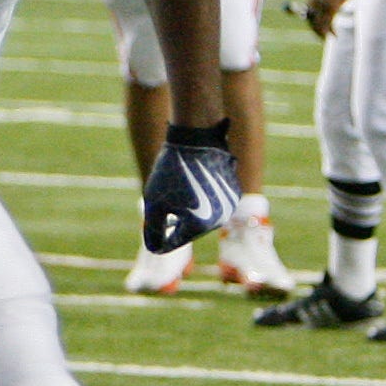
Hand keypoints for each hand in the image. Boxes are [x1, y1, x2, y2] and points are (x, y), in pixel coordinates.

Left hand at [142, 122, 240, 252]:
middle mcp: (219, 220)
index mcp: (198, 225)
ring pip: (204, 218)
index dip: (158, 240)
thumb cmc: (171, 170)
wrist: (197, 138)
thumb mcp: (154, 200)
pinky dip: (203, 200)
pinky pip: (215, 204)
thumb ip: (154, 228)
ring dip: (190, 212)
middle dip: (175, 223)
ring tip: (178, 192)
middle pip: (189, 231)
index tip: (150, 231)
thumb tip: (156, 248)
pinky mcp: (234, 193)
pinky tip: (193, 183)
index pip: (173, 243)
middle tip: (164, 206)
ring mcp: (229, 206)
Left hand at [301, 0, 358, 39]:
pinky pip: (327, 23)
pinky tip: (334, 35)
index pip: (308, 12)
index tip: (320, 28)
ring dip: (323, 33)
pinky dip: (329, 31)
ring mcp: (321, 4)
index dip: (313, 22)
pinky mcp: (330, 7)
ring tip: (329, 37)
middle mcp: (313, 0)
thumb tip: (328, 6)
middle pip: (311, 20)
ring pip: (318, 24)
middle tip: (323, 37)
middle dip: (316, 30)